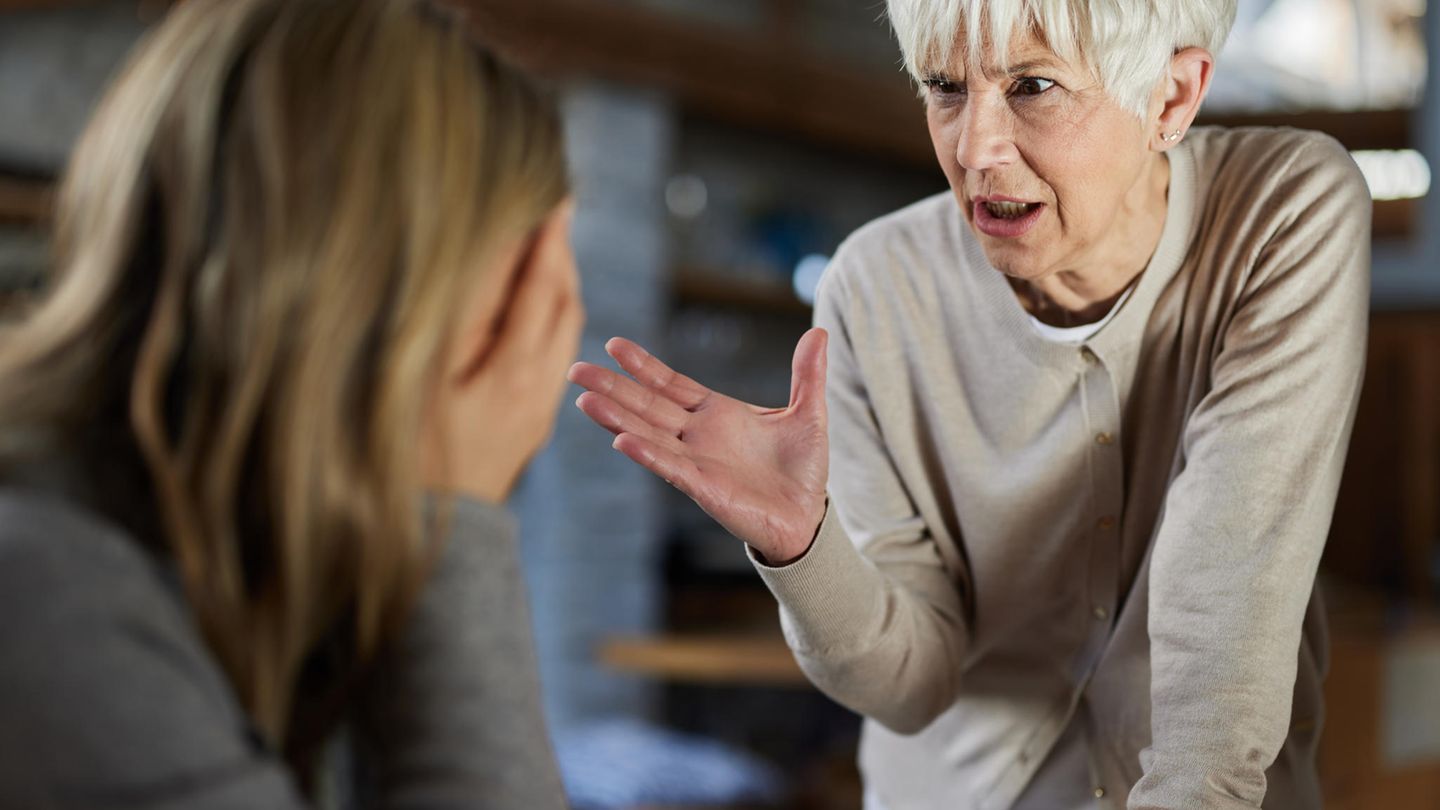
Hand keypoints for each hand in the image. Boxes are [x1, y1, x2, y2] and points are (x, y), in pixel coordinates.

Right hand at [423, 202, 583, 502]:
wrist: (433, 534)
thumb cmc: (412, 452)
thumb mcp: (426, 377)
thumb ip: (461, 316)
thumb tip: (487, 258)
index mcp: (513, 370)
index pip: (538, 286)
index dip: (545, 238)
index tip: (554, 196)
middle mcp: (540, 386)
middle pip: (563, 303)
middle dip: (559, 254)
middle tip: (554, 210)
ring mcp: (541, 406)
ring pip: (566, 330)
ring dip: (559, 283)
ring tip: (547, 246)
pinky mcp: (533, 421)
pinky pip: (556, 354)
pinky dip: (552, 316)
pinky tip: (535, 305)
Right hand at [568, 329, 828, 563]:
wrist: (808, 518)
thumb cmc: (803, 470)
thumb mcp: (809, 413)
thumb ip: (807, 374)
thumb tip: (820, 332)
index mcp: (716, 413)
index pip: (671, 384)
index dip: (644, 366)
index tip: (615, 345)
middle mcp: (698, 436)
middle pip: (647, 405)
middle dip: (612, 387)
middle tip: (575, 369)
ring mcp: (696, 461)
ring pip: (649, 433)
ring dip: (617, 418)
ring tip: (585, 399)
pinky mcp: (703, 487)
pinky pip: (670, 467)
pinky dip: (647, 453)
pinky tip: (623, 440)